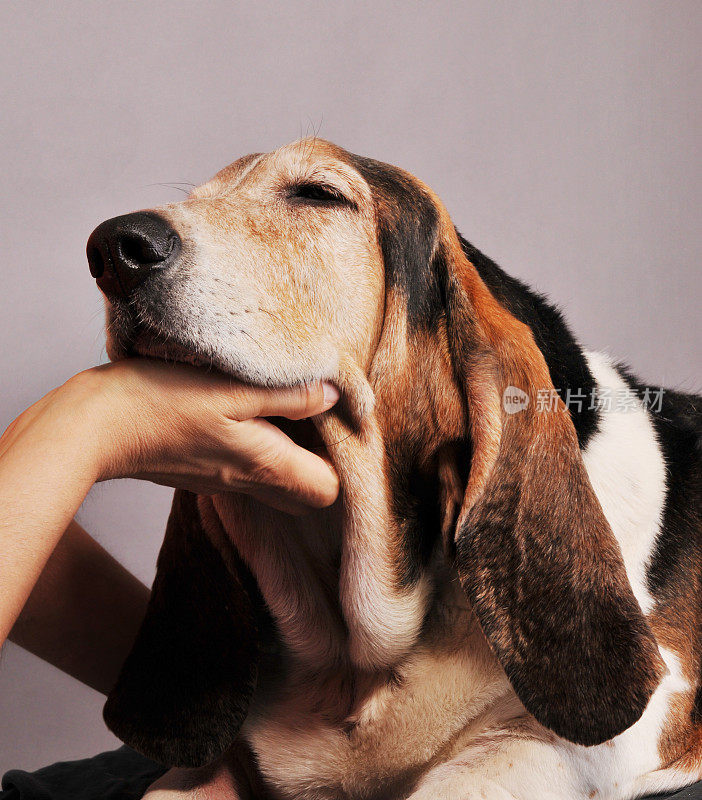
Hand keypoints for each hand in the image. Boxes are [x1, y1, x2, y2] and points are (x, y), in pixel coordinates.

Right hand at [78, 359, 340, 512]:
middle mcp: (247, 482)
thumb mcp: (231, 390)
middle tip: (322, 421)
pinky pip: (246, 467)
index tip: (342, 426)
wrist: (94, 426)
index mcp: (263, 465)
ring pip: (276, 481)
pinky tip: (248, 413)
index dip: (344, 464)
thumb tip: (333, 395)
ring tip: (291, 410)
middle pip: (305, 494)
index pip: (328, 492)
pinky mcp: (202, 468)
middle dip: (322, 464)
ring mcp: (222, 479)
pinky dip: (259, 446)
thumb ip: (288, 395)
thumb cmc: (159, 403)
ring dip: (291, 452)